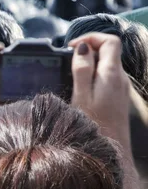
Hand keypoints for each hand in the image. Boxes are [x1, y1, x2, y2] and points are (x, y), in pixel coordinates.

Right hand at [68, 33, 130, 151]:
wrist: (112, 151)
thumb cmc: (94, 125)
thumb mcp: (81, 95)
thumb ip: (82, 69)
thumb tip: (82, 46)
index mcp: (112, 74)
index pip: (110, 41)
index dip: (90, 37)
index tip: (70, 47)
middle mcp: (120, 78)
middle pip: (108, 51)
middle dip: (87, 49)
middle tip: (66, 60)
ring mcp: (121, 88)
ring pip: (107, 63)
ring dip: (89, 62)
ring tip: (70, 74)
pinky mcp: (118, 97)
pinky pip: (106, 76)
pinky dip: (93, 74)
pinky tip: (80, 87)